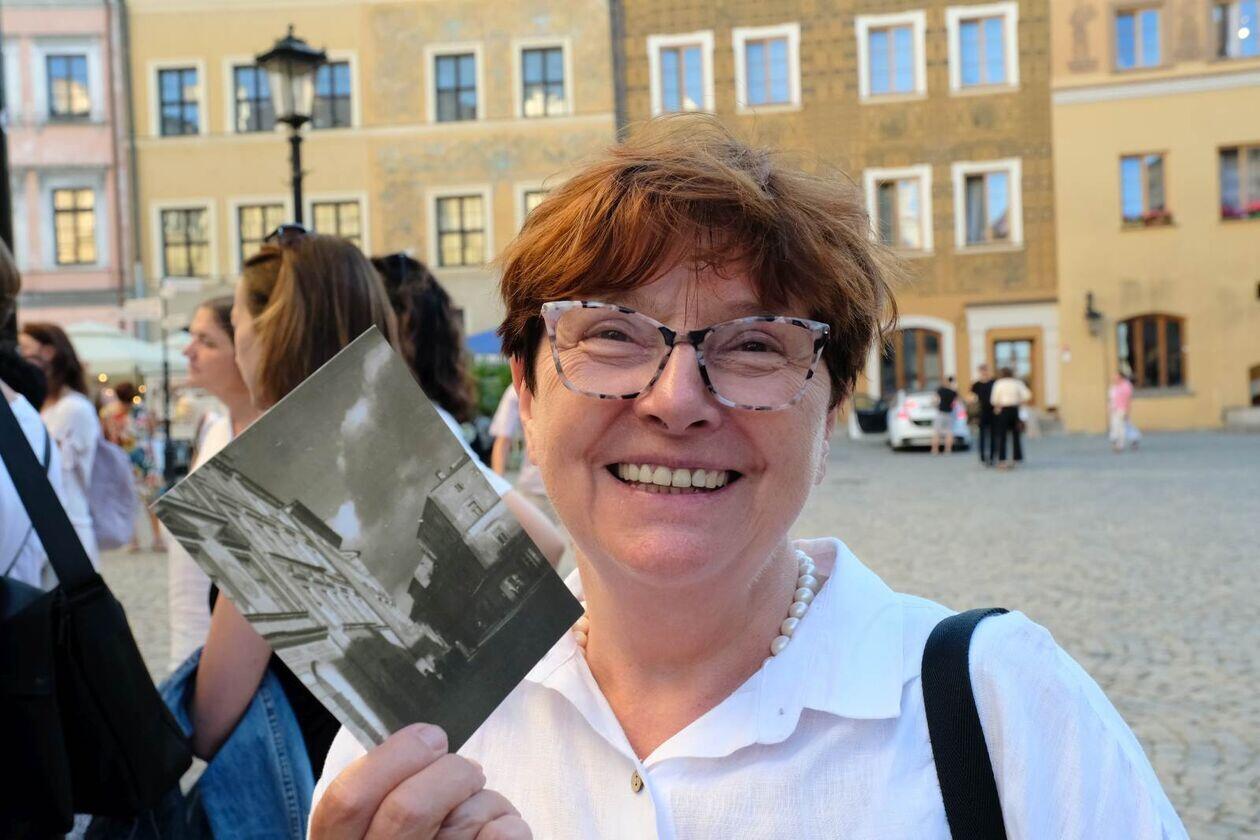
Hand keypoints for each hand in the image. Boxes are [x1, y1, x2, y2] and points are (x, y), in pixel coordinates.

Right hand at [310, 724, 529, 839]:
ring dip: (482, 799)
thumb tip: (427, 741)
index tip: (428, 738)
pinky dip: (509, 824)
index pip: (347, 799)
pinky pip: (501, 836)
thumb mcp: (373, 825)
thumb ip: (382, 792)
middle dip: (450, 771)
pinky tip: (497, 833)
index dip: (394, 755)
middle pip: (408, 807)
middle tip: (466, 771)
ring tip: (475, 813)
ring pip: (463, 819)